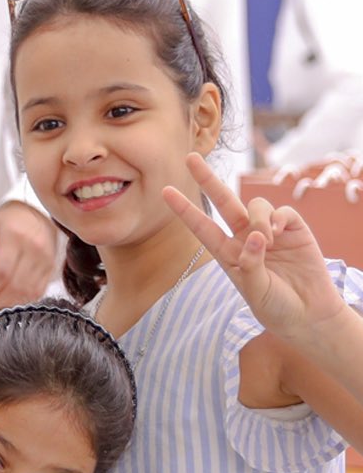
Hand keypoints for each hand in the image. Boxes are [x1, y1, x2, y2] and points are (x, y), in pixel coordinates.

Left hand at [0, 201, 57, 313]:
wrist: (36, 212)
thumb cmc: (8, 222)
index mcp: (16, 237)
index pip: (2, 272)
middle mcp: (35, 248)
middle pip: (16, 285)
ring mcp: (46, 259)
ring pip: (28, 291)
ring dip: (9, 306)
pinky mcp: (51, 267)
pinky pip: (38, 291)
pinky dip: (23, 302)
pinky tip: (9, 306)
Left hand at [164, 153, 345, 346]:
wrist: (307, 314)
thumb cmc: (275, 307)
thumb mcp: (256, 291)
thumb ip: (251, 265)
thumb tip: (254, 235)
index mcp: (228, 255)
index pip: (202, 228)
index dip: (185, 210)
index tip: (165, 192)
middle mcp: (245, 239)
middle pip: (224, 203)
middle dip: (207, 180)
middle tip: (190, 158)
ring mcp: (269, 231)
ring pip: (255, 206)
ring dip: (258, 219)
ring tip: (266, 242)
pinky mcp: (293, 228)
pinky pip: (281, 211)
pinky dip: (276, 218)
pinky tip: (277, 234)